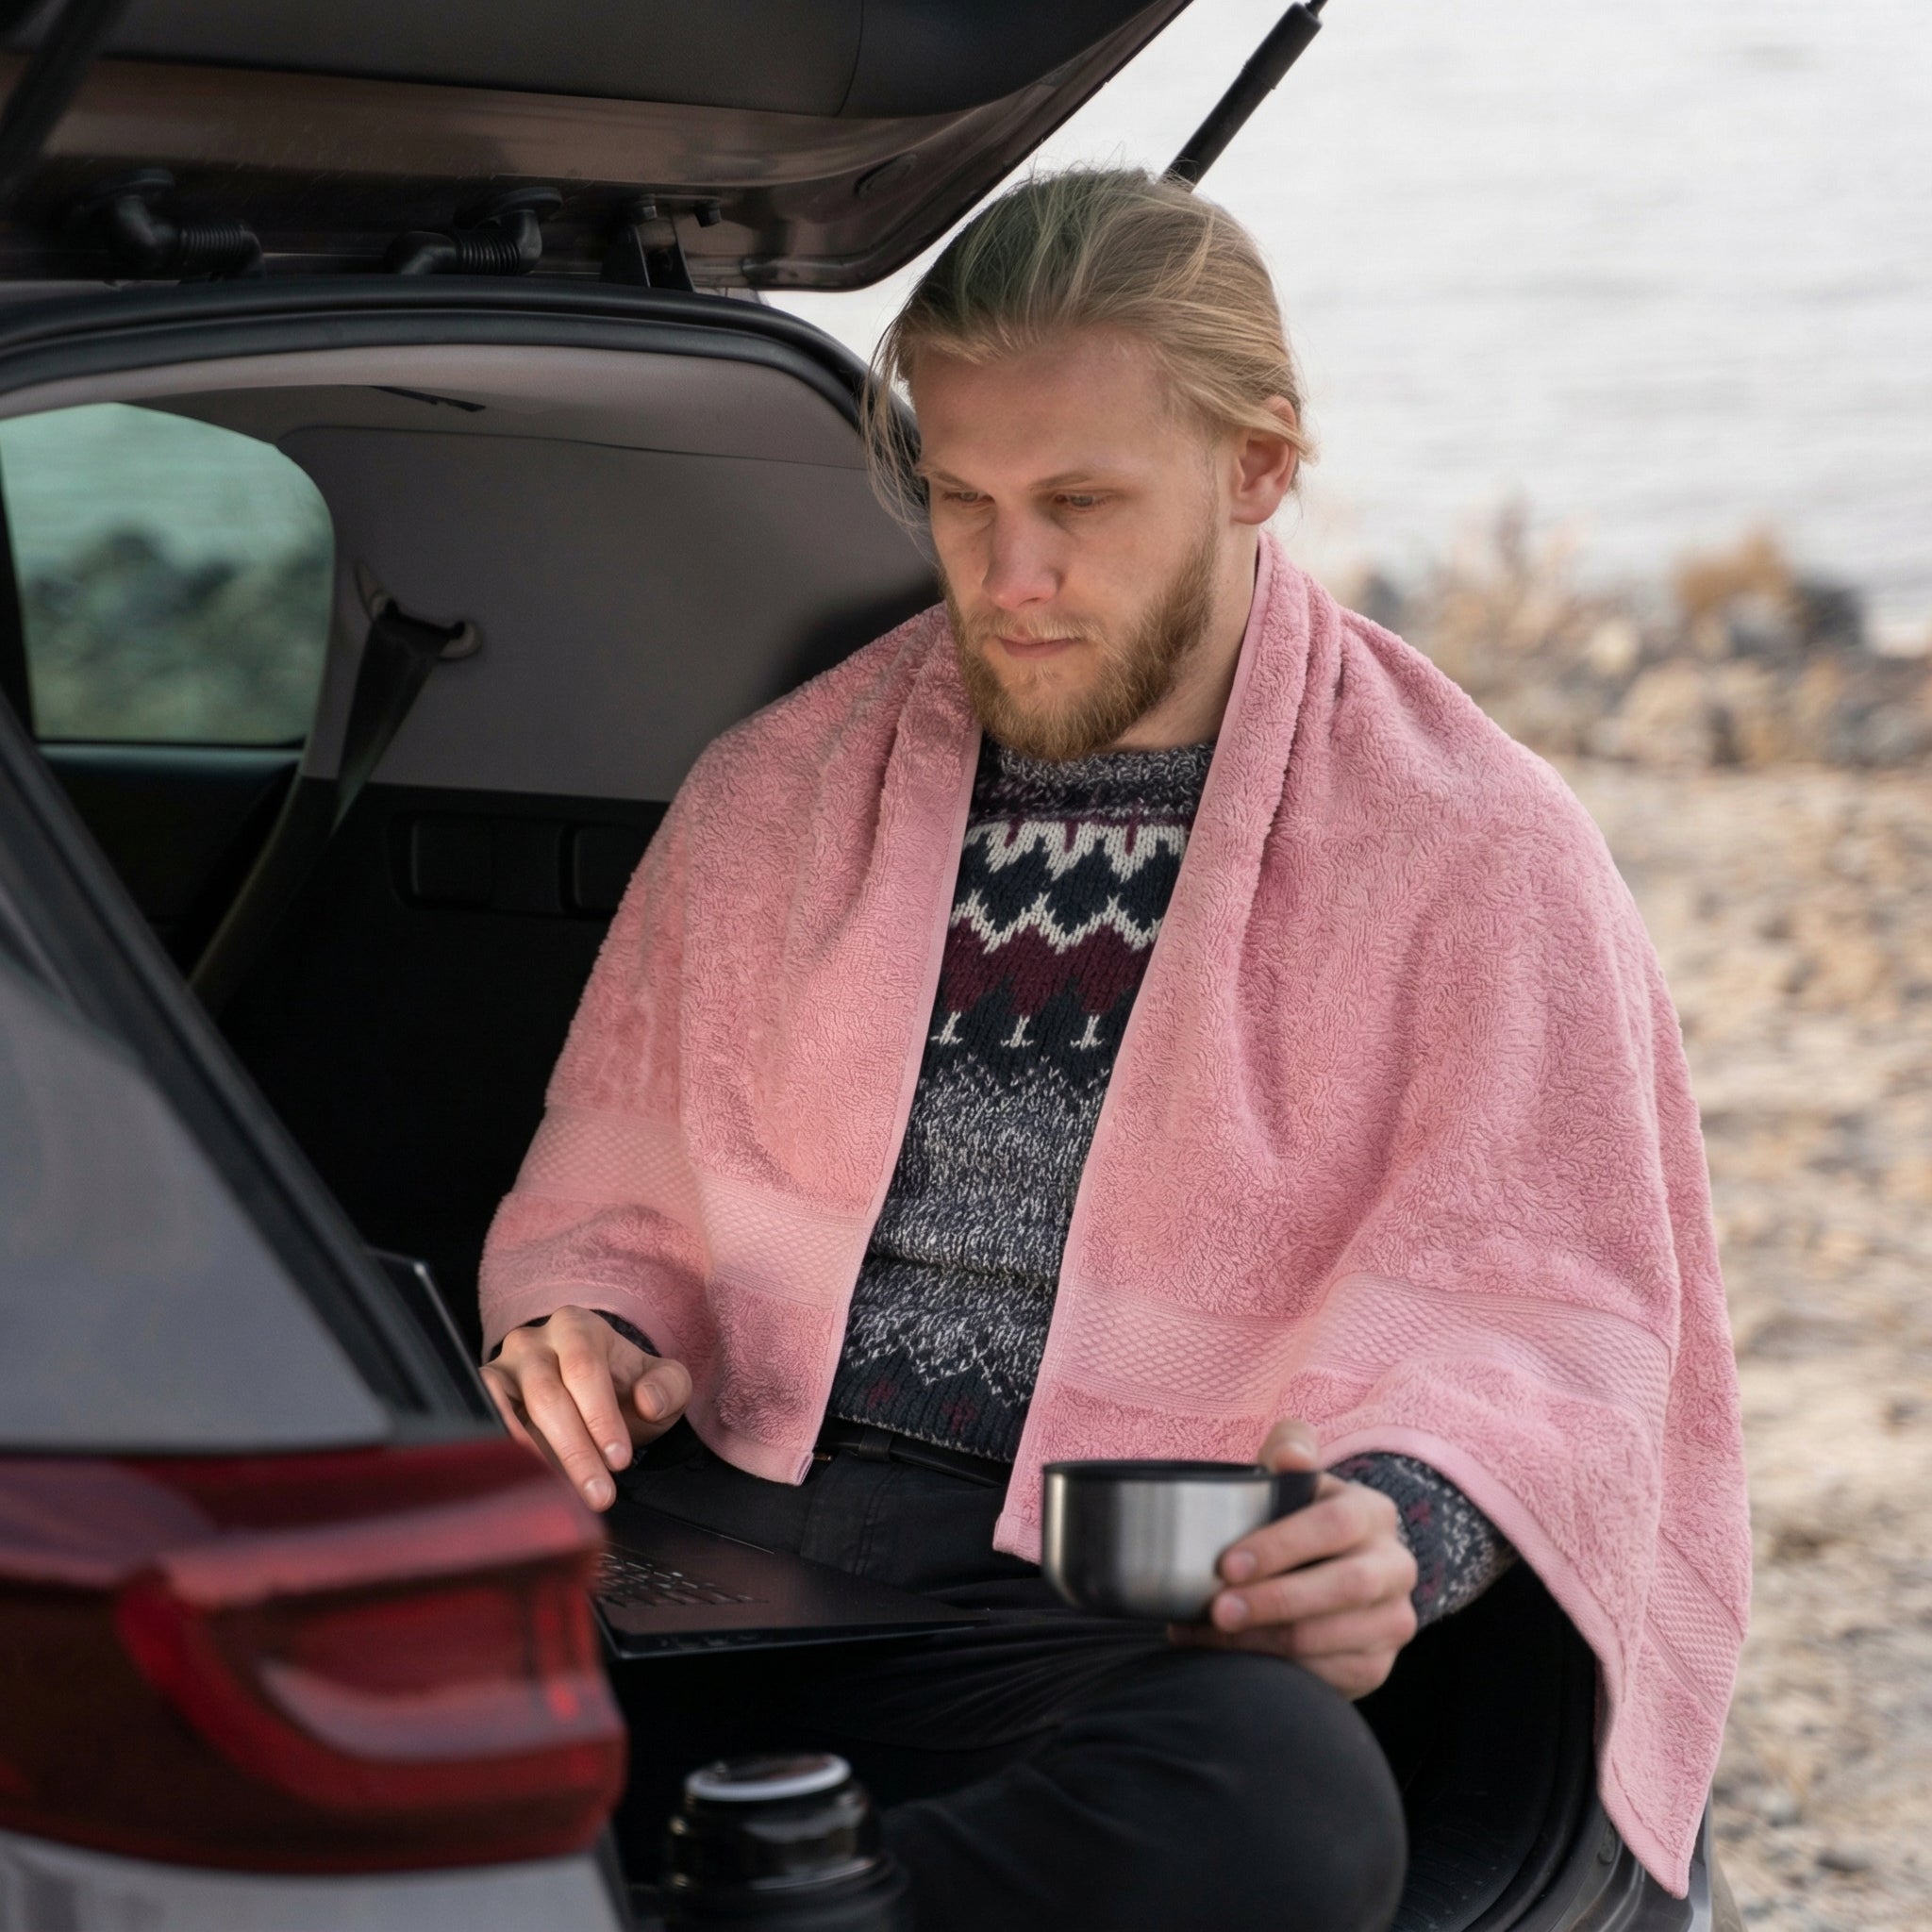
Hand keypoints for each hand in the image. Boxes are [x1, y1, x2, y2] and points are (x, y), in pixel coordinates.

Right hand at [482, 1305, 691, 1510]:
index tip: (619, 1460)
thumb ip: (668, 1387)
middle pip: (548, 1396)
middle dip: (575, 1450)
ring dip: (537, 1459)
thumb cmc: (626, 1387)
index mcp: (578, 1327)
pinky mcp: (483, 1394)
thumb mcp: (663, 1382)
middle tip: (599, 1494)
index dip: (601, 1417)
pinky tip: (524, 1480)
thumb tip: (648, 1401)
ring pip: (511, 1411)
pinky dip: (502, 1451)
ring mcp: (503, 1367)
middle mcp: (533, 1341)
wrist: (596, 1393)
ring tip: (561, 1495)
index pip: (584, 1369)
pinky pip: (484, 1419)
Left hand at [1171, 1418, 1418, 1697]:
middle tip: (1218, 1611)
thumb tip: (1291, 1455)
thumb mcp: (1293, 1477)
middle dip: (1275, 1601)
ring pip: (1333, 1638)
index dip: (1281, 1546)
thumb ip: (1290, 1448)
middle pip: (1345, 1586)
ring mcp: (1393, 1620)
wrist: (1324, 1571)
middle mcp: (1396, 1566)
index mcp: (1373, 1513)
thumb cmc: (1294, 1517)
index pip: (1335, 1526)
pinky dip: (1278, 1670)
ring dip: (1265, 1642)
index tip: (1226, 1565)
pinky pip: (1330, 1676)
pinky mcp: (1377, 1665)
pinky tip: (1235, 1660)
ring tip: (1210, 1635)